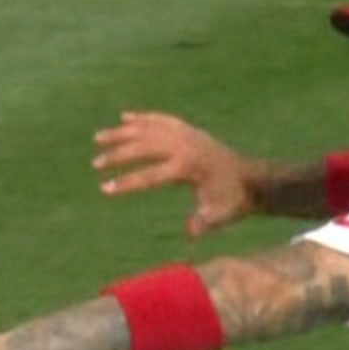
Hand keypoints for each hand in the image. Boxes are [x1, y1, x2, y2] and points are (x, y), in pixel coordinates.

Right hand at [92, 111, 257, 237]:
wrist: (252, 179)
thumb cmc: (232, 201)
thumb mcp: (220, 215)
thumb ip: (204, 222)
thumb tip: (191, 232)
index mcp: (188, 166)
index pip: (150, 175)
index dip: (126, 183)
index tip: (104, 189)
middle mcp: (185, 145)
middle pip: (143, 146)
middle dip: (117, 155)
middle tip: (96, 164)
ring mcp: (187, 134)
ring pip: (148, 128)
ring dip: (122, 133)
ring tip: (98, 138)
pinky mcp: (189, 130)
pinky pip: (161, 119)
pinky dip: (143, 118)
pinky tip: (125, 118)